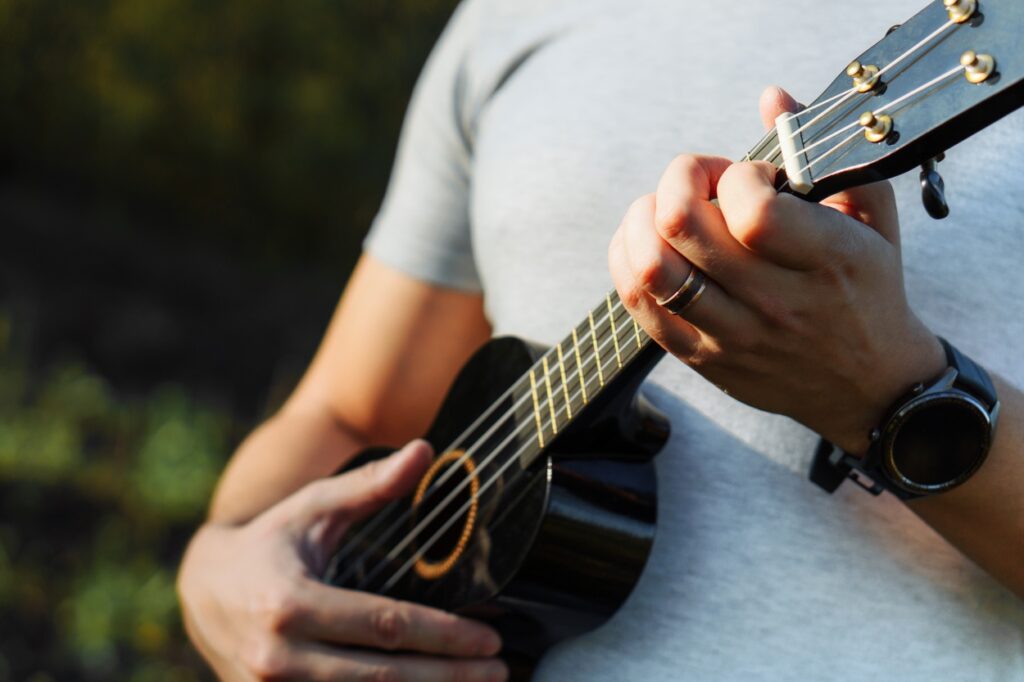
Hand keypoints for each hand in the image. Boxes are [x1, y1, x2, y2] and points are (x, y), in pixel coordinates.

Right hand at [177, 440, 507, 680]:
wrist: (200, 590)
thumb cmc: (270, 542)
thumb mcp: (314, 508)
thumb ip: (369, 486)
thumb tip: (425, 450)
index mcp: (289, 604)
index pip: (384, 627)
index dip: (442, 636)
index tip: (490, 639)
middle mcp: (277, 657)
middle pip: (382, 676)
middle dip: (448, 675)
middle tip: (499, 669)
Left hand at [608, 87, 945, 454]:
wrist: (869, 386)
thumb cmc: (868, 287)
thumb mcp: (872, 216)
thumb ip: (823, 152)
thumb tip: (771, 99)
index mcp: (827, 260)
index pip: (751, 210)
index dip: (735, 175)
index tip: (750, 177)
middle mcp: (776, 302)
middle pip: (682, 229)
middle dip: (678, 181)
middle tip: (698, 181)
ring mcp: (733, 335)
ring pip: (650, 269)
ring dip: (642, 220)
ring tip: (664, 210)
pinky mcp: (701, 357)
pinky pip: (639, 304)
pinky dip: (627, 259)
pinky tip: (647, 242)